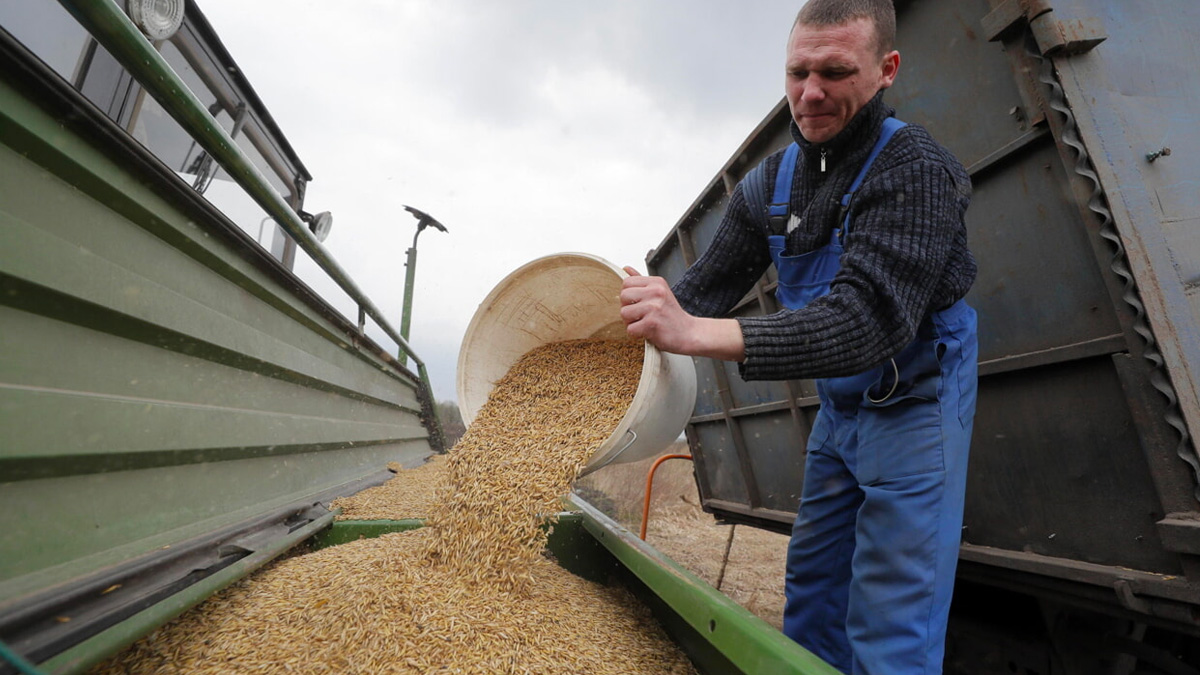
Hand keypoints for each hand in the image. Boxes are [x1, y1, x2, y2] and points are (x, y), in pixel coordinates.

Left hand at [619, 266, 744, 360]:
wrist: (689, 333)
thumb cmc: (672, 315)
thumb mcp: (660, 292)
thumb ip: (641, 281)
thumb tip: (625, 268)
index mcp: (657, 283)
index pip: (626, 282)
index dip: (628, 295)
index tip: (639, 303)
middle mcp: (656, 292)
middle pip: (623, 296)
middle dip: (628, 308)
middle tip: (641, 315)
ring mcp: (654, 308)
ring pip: (624, 313)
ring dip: (631, 322)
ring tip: (645, 323)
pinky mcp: (651, 324)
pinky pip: (630, 329)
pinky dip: (636, 334)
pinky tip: (648, 332)